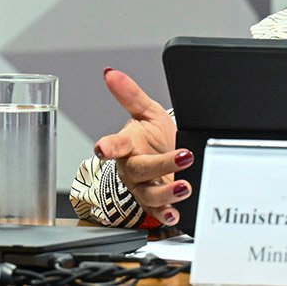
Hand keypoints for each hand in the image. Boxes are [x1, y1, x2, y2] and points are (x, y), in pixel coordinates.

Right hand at [93, 68, 192, 225]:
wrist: (168, 157)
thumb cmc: (153, 136)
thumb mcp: (147, 112)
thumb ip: (130, 94)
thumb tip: (111, 72)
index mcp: (127, 144)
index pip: (115, 144)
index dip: (108, 146)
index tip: (102, 147)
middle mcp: (132, 168)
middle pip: (140, 169)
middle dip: (160, 165)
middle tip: (184, 157)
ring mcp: (143, 187)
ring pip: (149, 194)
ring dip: (166, 193)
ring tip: (185, 186)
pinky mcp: (154, 202)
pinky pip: (157, 211)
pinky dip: (165, 214)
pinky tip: (175, 213)